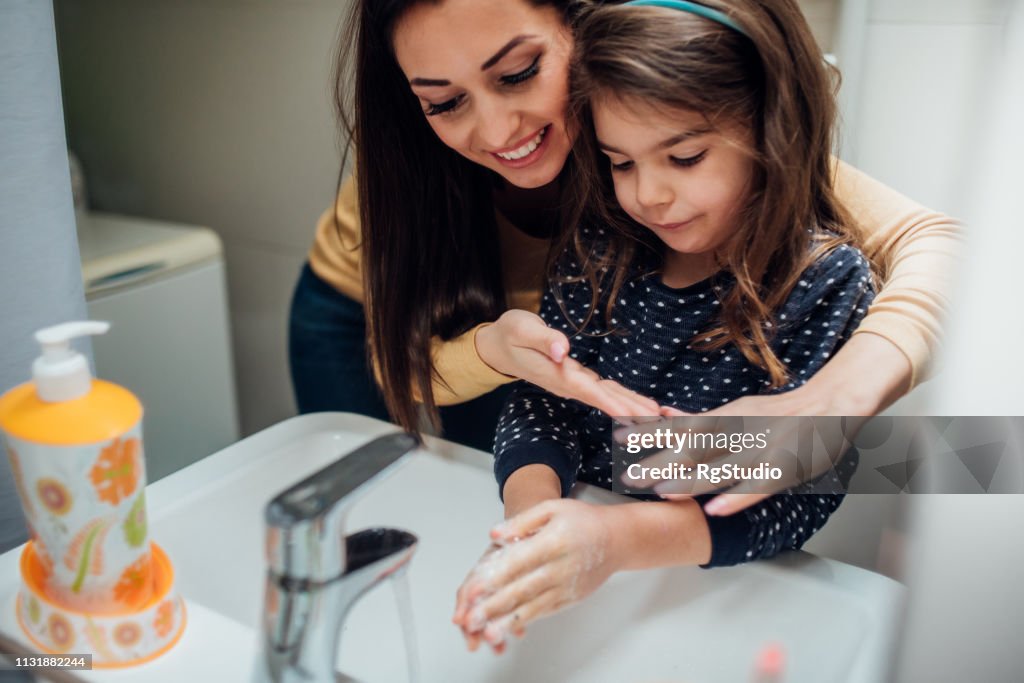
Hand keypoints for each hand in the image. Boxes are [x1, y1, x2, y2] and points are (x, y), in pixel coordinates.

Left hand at [451, 499, 616, 650]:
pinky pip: (543, 612)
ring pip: (532, 607)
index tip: (473, 589)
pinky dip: (523, 621)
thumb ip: (521, 521)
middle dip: (493, 607)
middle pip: (522, 589)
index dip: (493, 577)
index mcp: (554, 542)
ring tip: (486, 632)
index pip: (518, 562)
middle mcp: (560, 568)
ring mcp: (566, 587)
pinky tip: (506, 627)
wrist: (616, 540)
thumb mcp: (552, 508)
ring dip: (506, 621)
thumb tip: (494, 535)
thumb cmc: (583, 521)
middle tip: (470, 619)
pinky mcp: (569, 599)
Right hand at [476, 310, 659, 417]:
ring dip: (630, 407)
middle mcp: (567, 383)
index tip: (633, 415)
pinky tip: (638, 406)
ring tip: (655, 416)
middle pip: (604, 399)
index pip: (589, 391)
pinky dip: (622, 399)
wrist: (497, 346)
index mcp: (557, 373)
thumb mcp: (522, 330)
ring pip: (606, 396)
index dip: (612, 403)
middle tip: (657, 422)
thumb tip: (563, 349)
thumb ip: (544, 339)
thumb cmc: (510, 335)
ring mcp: (572, 383)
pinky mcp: (576, 379)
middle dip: (630, 410)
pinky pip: (604, 392)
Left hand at [618, 399, 864, 515]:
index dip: (651, 435)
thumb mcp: (738, 412)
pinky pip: (756, 486)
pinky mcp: (783, 468)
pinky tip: (714, 509)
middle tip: (628, 476)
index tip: (620, 439)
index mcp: (727, 419)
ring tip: (662, 493)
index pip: (682, 427)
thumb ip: (702, 418)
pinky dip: (735, 497)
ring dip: (690, 481)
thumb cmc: (782, 413)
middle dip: (660, 463)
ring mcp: (761, 451)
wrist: (832, 406)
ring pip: (720, 468)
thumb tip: (665, 414)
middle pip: (694, 449)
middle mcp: (739, 433)